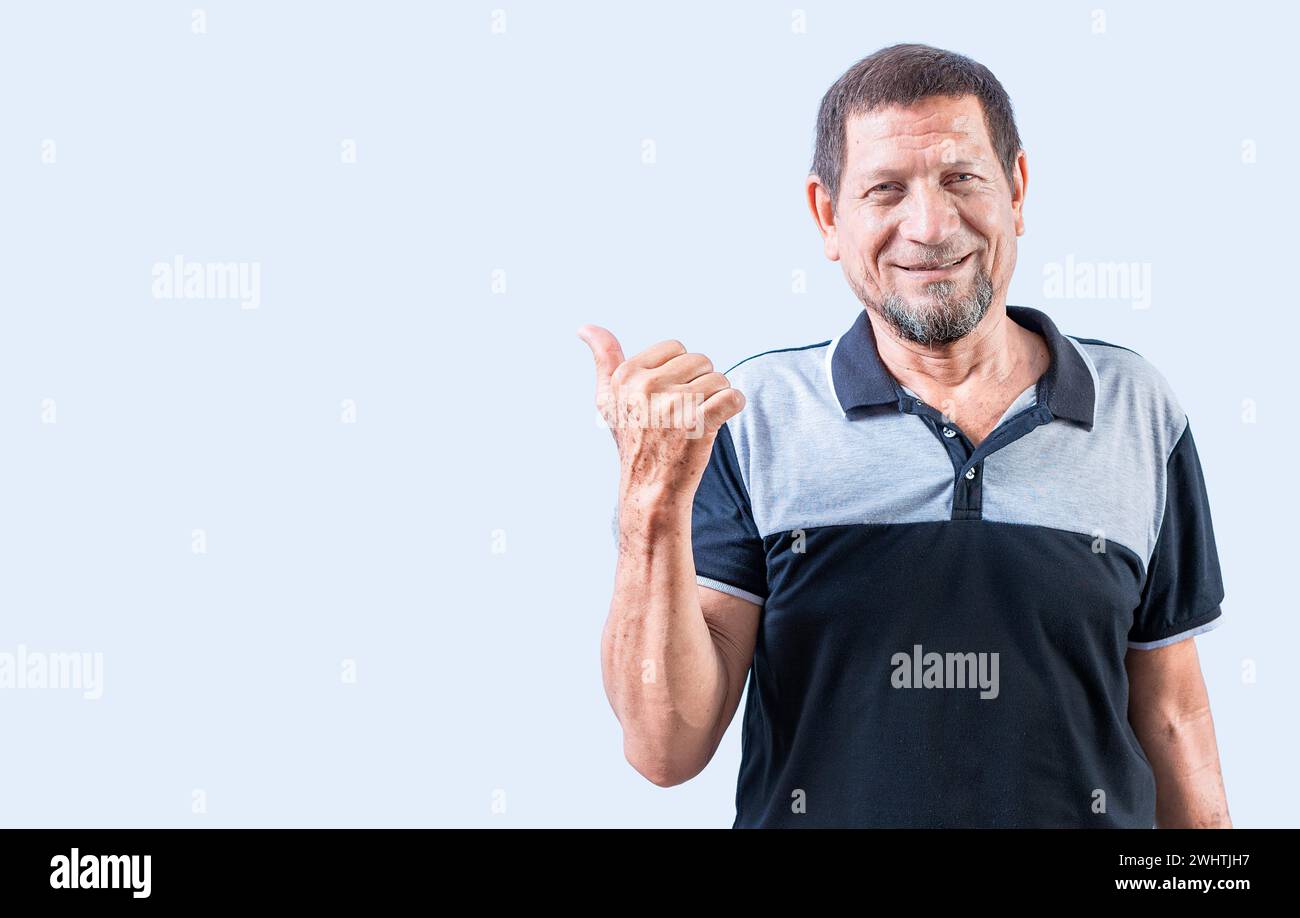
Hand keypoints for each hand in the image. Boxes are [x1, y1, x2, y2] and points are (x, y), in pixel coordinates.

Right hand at [578, 324, 744, 505]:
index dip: (679, 372)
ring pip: (718, 378)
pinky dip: (733, 407)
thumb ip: (603, 359)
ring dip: (716, 398)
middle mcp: (646, 387)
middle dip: (699, 383)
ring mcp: (672, 405)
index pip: (675, 347)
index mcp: (626, 376)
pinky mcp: (698, 423)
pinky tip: (716, 423)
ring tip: (696, 421)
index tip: (666, 398)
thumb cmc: (633, 440)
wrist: (649, 489)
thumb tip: (584, 327)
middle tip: (683, 413)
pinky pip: (733, 396)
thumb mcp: (609, 399)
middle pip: (700, 360)